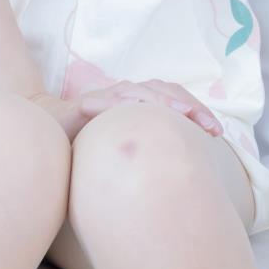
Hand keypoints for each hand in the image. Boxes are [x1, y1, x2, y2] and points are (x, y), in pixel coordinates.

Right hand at [29, 79, 224, 139]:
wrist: (51, 133)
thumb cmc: (93, 145)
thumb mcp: (130, 152)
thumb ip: (152, 157)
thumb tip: (186, 176)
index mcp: (143, 105)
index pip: (177, 101)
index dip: (198, 112)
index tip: (217, 133)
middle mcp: (129, 96)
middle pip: (167, 91)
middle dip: (191, 106)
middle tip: (211, 126)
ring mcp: (109, 97)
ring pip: (142, 91)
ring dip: (164, 100)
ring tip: (184, 114)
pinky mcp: (89, 102)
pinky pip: (109, 99)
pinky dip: (124, 101)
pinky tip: (139, 108)